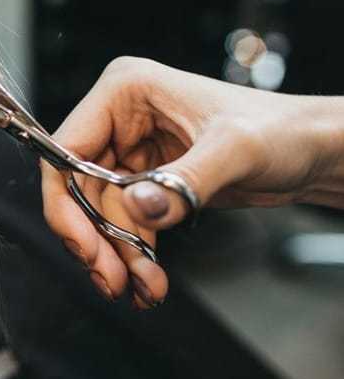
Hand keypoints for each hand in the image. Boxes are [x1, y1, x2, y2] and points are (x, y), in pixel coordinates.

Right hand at [42, 56, 343, 307]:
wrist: (313, 152)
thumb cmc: (282, 130)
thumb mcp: (235, 151)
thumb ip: (183, 182)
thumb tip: (136, 207)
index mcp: (125, 91)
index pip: (67, 149)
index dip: (65, 202)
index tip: (84, 246)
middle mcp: (120, 119)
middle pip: (78, 187)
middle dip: (96, 238)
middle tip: (112, 279)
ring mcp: (131, 150)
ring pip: (100, 212)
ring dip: (118, 254)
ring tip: (144, 287)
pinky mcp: (146, 179)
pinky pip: (124, 222)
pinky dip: (133, 254)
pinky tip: (149, 279)